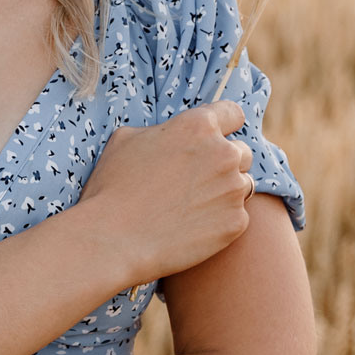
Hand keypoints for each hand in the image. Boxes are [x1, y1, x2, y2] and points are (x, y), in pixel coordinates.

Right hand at [75, 99, 255, 287]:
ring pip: (241, 185)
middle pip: (242, 152)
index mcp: (198, 126)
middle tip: (194, 180)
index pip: (232, 114)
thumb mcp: (126, 140)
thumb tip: (170, 134)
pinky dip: (219, 222)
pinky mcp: (236, 222)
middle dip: (223, 163)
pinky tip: (190, 228)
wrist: (113, 240)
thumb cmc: (112, 188)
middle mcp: (224, 153)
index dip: (224, 125)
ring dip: (224, 192)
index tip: (215, 138)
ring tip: (190, 206)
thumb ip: (160, 131)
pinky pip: (236, 217)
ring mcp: (233, 190)